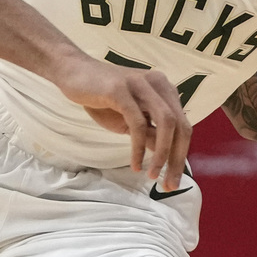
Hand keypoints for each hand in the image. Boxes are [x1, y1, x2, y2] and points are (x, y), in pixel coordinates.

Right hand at [47, 53, 190, 189]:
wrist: (73, 72)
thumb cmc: (103, 97)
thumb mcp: (131, 120)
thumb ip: (150, 133)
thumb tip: (167, 157)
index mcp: (165, 90)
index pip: (183, 126)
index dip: (181, 155)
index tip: (173, 181)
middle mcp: (159, 84)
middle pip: (180, 126)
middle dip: (176, 159)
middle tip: (168, 185)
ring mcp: (141, 85)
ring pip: (166, 123)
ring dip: (162, 154)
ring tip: (151, 175)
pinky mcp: (122, 90)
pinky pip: (138, 123)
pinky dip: (138, 147)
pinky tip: (135, 164)